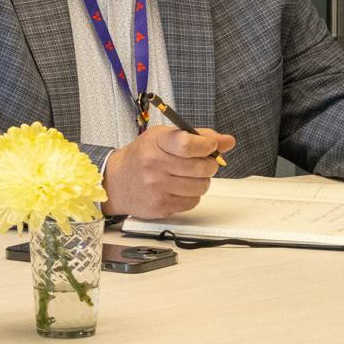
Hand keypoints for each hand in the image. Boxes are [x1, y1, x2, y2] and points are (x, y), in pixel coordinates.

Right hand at [102, 124, 236, 218]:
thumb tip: (228, 141)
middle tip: (203, 162)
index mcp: (157, 143)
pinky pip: (193, 202)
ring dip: (201, 181)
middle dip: (210, 164)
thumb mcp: (165, 137)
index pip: (189, 144)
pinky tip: (178, 188)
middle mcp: (154, 165)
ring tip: (188, 176)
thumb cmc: (143, 156)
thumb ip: (198, 136)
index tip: (212, 146)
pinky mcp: (160, 206)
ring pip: (201, 186)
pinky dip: (191, 195)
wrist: (116, 182)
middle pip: (202, 167)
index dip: (208, 145)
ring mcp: (157, 188)